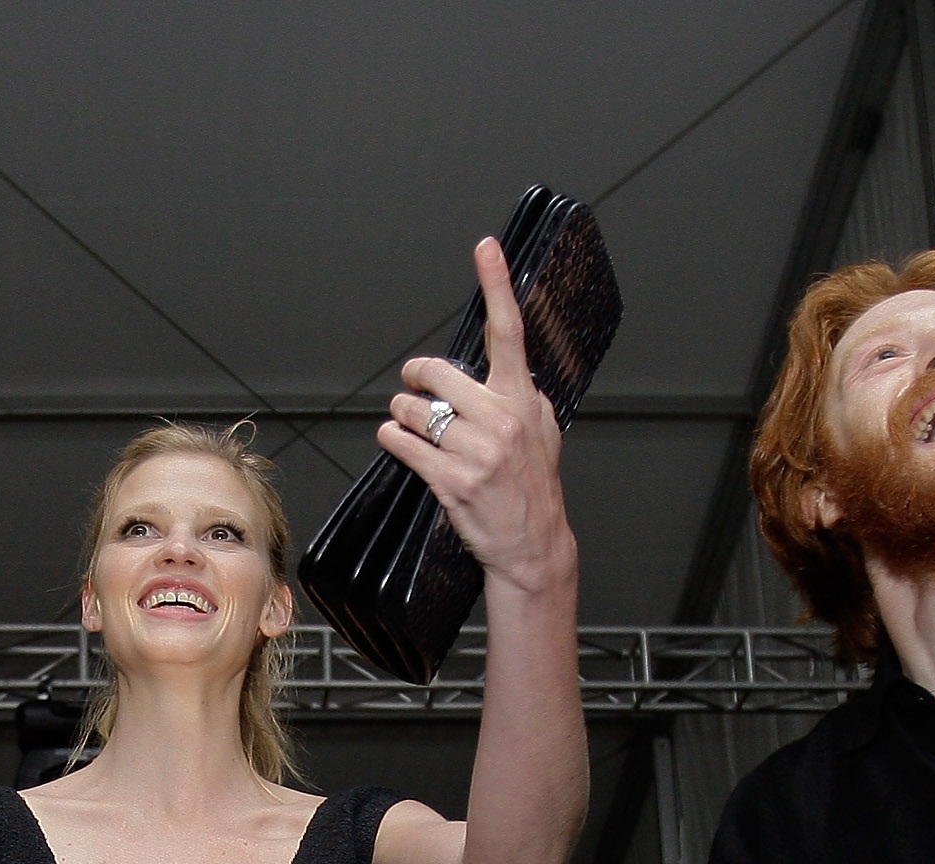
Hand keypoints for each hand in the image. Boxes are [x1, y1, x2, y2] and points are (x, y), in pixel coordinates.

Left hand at [378, 237, 575, 596]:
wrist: (532, 543)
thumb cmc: (534, 486)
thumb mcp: (542, 432)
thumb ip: (520, 395)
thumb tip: (506, 367)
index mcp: (522, 399)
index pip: (508, 332)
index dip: (496, 286)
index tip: (485, 249)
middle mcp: (501, 419)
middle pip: (437, 373)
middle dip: (417, 379)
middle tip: (415, 389)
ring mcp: (477, 451)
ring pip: (414, 410)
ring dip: (401, 415)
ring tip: (410, 426)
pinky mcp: (452, 480)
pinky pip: (403, 444)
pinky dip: (392, 440)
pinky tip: (398, 444)